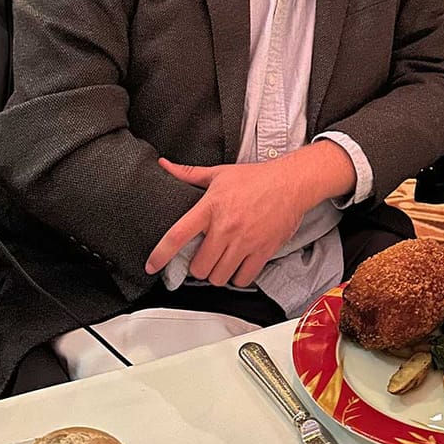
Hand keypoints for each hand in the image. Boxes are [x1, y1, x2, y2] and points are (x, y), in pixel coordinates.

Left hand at [144, 142, 355, 287]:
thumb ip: (188, 174)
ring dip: (216, 274)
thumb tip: (164, 165)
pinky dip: (238, 277)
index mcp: (210, 207)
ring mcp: (245, 242)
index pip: (178, 236)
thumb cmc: (256, 178)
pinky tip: (238, 266)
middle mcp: (226, 227)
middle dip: (197, 267)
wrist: (291, 183)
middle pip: (199, 266)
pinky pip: (243, 278)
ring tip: (220, 263)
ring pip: (219, 276)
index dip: (160, 255)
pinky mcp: (262, 251)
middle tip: (202, 258)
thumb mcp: (219, 173)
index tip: (151, 265)